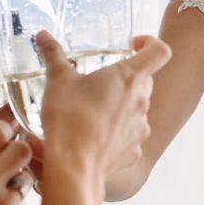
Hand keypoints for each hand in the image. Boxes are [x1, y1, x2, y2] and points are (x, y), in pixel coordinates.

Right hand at [36, 31, 170, 185]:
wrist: (74, 167)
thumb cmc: (69, 119)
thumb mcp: (57, 80)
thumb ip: (53, 55)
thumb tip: (44, 37)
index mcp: (129, 77)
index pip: (160, 51)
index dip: (151, 42)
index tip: (133, 45)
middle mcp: (142, 101)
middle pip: (146, 79)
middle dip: (127, 76)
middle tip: (101, 79)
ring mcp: (141, 128)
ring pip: (138, 108)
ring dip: (121, 104)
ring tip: (92, 109)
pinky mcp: (134, 150)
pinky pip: (130, 133)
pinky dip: (117, 130)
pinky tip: (94, 134)